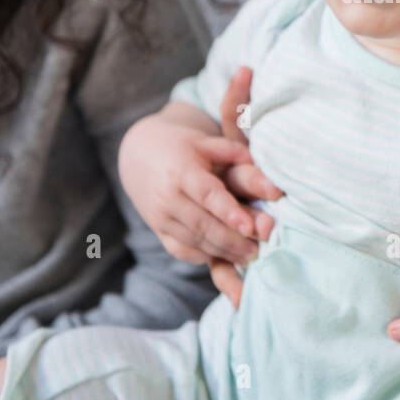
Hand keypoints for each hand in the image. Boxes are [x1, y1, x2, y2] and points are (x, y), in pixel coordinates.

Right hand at [119, 66, 278, 271]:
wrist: (139, 155)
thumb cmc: (182, 147)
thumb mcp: (206, 142)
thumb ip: (234, 153)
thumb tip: (260, 172)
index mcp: (181, 171)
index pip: (207, 194)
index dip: (229, 212)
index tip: (250, 227)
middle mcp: (167, 197)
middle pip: (202, 224)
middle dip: (232, 241)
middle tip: (258, 251)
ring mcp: (159, 217)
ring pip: (194, 241)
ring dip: (222, 253)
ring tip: (248, 257)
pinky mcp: (158, 231)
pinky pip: (181, 250)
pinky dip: (203, 257)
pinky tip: (224, 257)